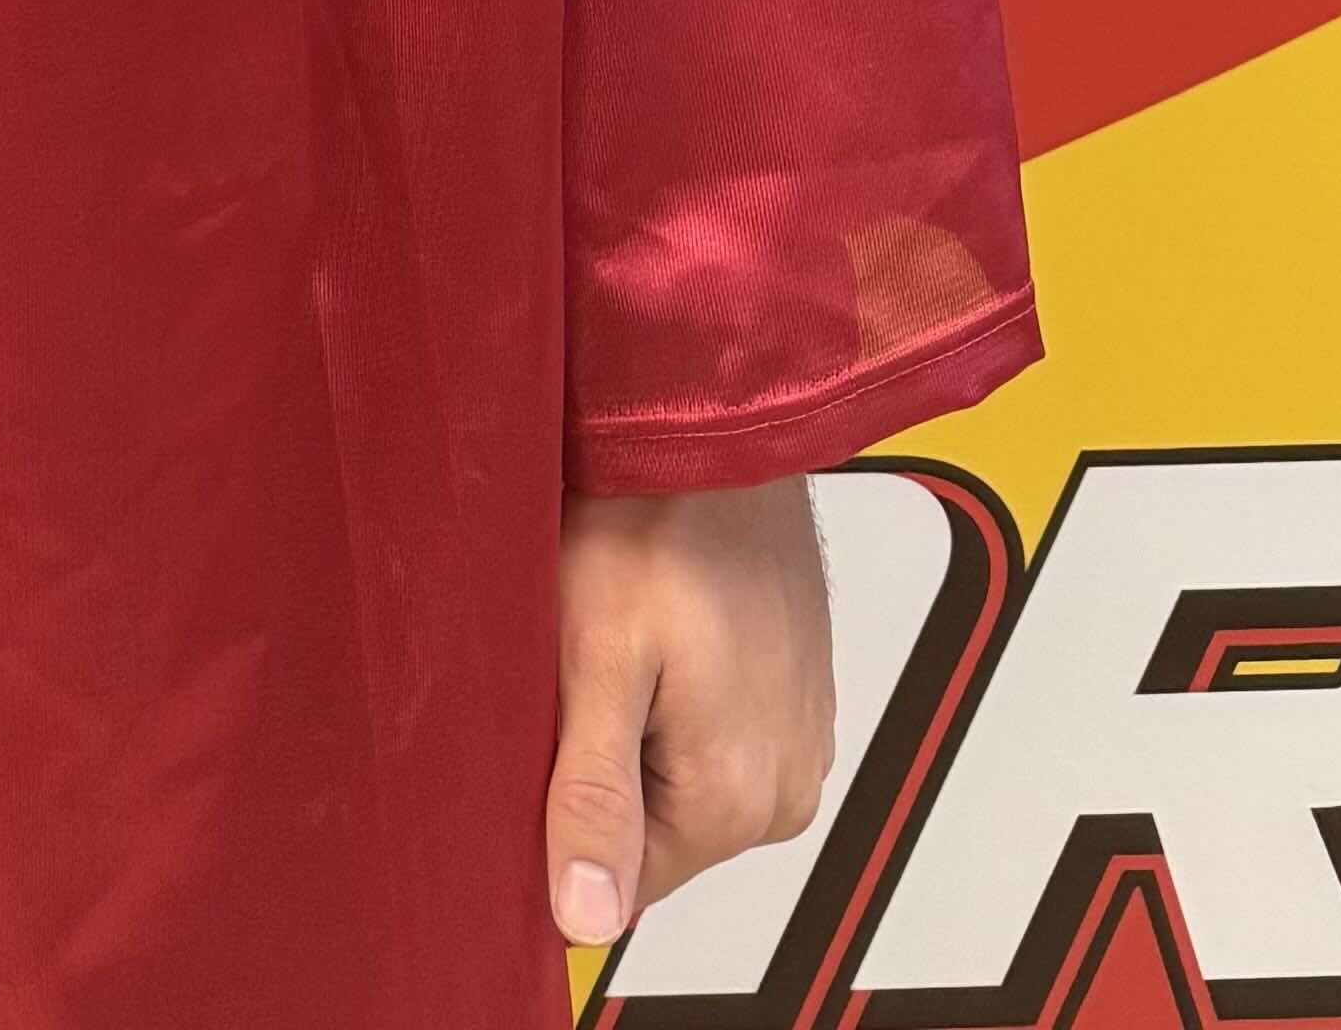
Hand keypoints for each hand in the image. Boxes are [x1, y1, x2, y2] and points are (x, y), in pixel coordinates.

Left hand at [546, 478, 832, 947]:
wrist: (712, 422)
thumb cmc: (651, 517)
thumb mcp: (594, 661)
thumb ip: (592, 797)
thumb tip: (585, 919)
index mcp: (740, 801)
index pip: (624, 884)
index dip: (562, 822)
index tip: (540, 741)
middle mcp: (787, 787)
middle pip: (653, 830)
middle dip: (599, 767)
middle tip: (577, 671)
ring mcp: (800, 739)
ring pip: (679, 777)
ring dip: (635, 726)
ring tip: (617, 638)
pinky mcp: (796, 693)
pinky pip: (713, 730)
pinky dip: (673, 693)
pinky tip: (653, 623)